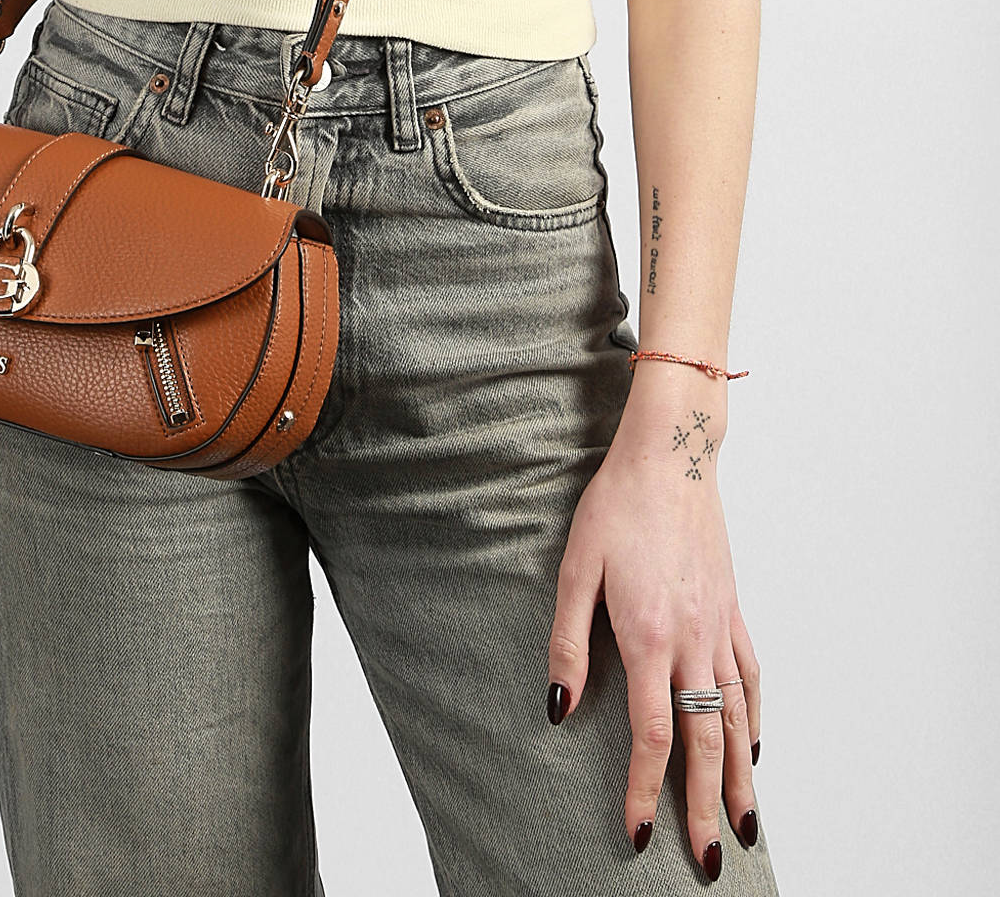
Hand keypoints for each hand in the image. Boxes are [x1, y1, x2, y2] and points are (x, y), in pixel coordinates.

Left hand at [545, 412, 761, 878]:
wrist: (670, 456)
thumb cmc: (616, 506)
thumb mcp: (575, 569)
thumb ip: (568, 645)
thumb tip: (558, 712)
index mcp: (650, 636)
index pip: (652, 735)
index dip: (645, 789)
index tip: (637, 832)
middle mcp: (694, 640)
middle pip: (705, 742)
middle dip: (705, 807)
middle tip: (708, 862)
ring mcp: (720, 625)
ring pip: (737, 717)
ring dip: (741, 776)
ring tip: (746, 823)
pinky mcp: (732, 608)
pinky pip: (750, 676)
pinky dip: (754, 717)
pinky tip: (753, 744)